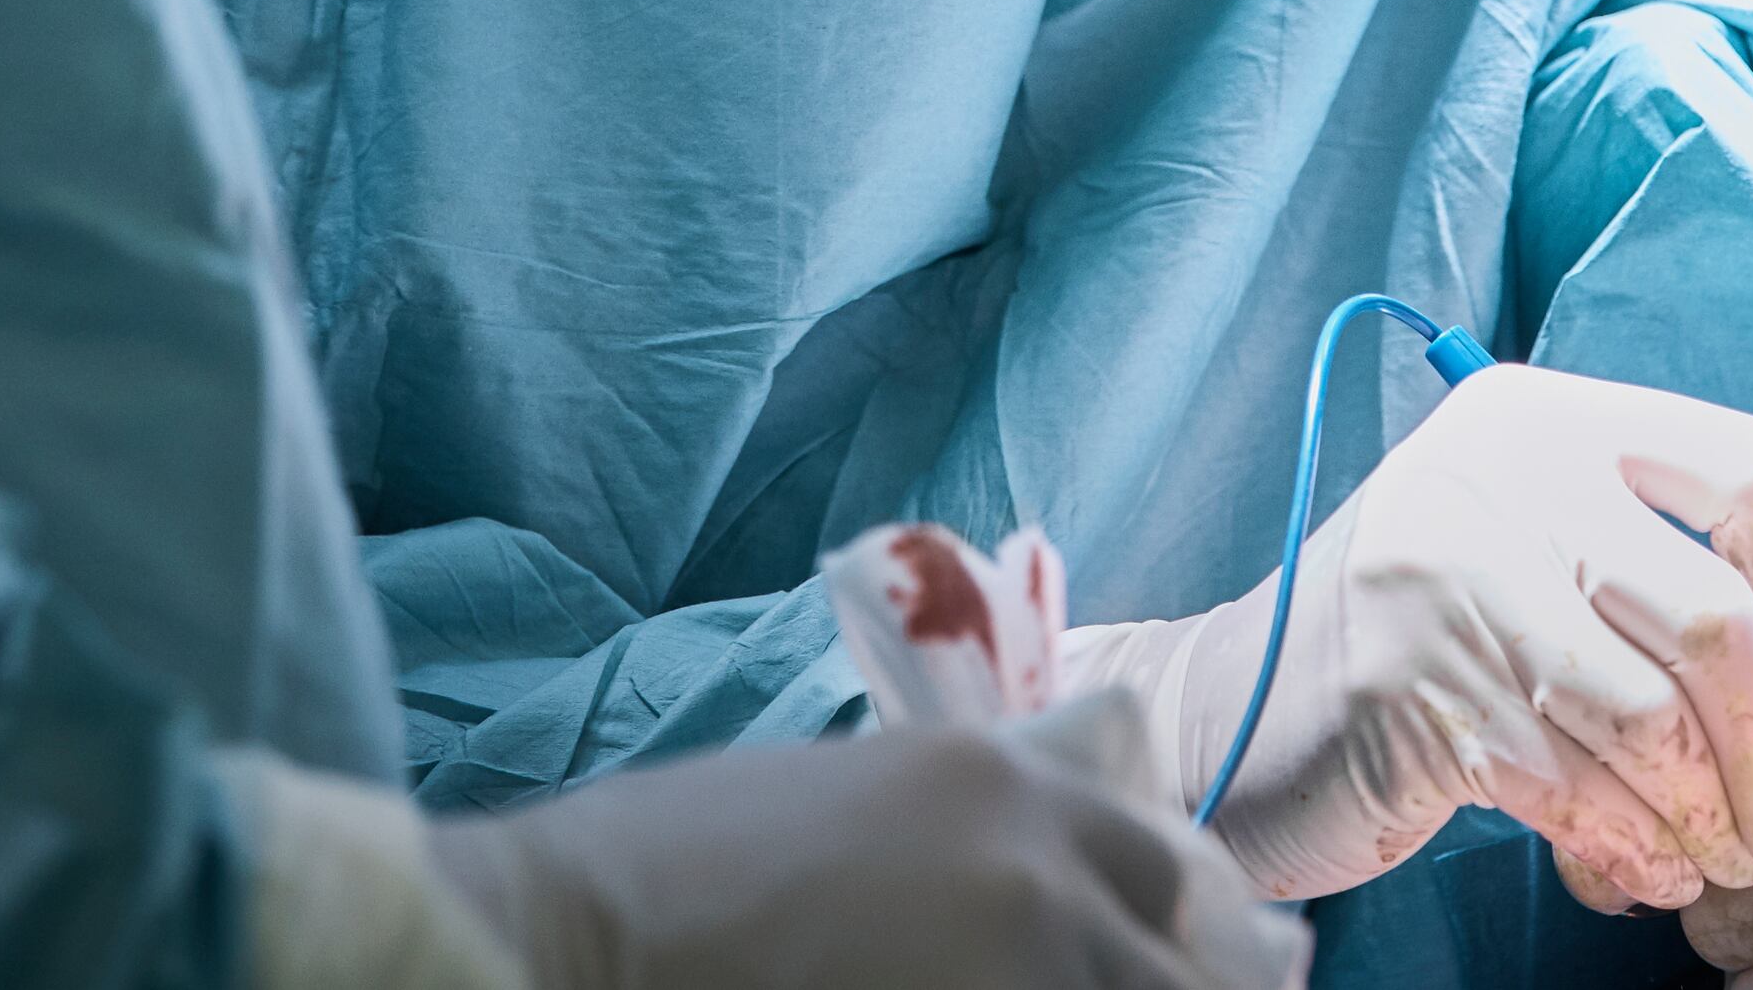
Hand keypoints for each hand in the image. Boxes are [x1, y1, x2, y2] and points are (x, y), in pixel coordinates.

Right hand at [409, 721, 1285, 989]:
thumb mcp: (856, 805)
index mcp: (1004, 782)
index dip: (1171, 946)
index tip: (1166, 981)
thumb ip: (976, 837)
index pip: (1166, 874)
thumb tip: (1063, 902)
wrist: (569, 934)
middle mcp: (1036, 865)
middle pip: (1183, 972)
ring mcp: (1019, 969)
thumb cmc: (674, 873)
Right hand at [1069, 361, 1752, 906]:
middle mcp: (1501, 474)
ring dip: (1709, 817)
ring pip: (1649, 722)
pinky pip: (1574, 787)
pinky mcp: (1412, 691)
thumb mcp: (1540, 559)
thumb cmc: (1429, 639)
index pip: (1746, 471)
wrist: (1236, 706)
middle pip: (1709, 617)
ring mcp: (1447, 578)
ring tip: (1723, 855)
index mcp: (1551, 420)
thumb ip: (1661, 596)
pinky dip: (1631, 845)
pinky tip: (1644, 867)